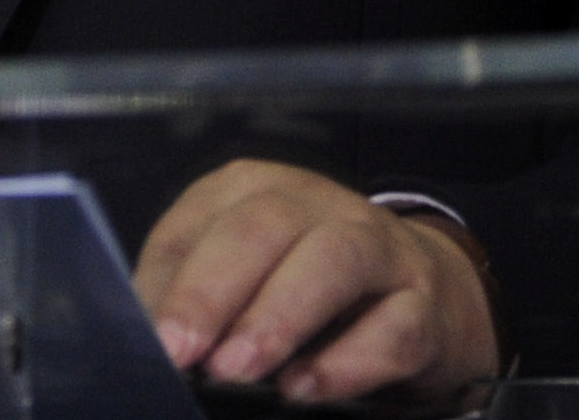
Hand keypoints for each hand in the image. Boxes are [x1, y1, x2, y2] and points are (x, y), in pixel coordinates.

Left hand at [130, 160, 501, 408]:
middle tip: (183, 352)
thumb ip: (195, 297)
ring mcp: (378, 246)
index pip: (200, 223)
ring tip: (237, 370)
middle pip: (259, 229)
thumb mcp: (245, 277)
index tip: (152, 337)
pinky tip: (304, 389)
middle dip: (213, 293)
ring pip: (329, 261)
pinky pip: (392, 325)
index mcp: (254, 189)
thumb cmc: (309, 285)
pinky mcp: (425, 301)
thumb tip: (147, 338)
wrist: (430, 296)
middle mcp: (316, 203)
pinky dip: (346, 361)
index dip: (171, 282)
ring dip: (277, 317)